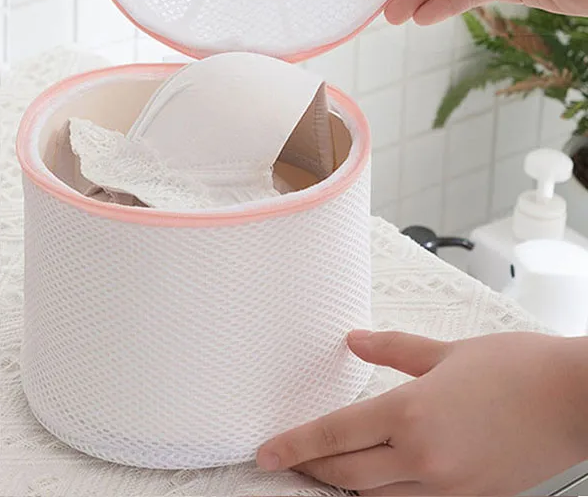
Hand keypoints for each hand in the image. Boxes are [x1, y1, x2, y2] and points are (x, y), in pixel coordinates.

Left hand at [256, 330, 587, 495]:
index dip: (293, 445)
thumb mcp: (445, 351)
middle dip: (310, 467)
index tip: (264, 453)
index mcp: (411, 414)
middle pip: (346, 472)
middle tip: (285, 460)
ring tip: (321, 467)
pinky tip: (374, 477)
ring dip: (343, 482)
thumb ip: (392, 349)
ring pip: (375, 494)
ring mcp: (447, 486)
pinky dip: (383, 491)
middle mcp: (422, 458)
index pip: (334, 435)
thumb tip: (354, 340)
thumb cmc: (515, 369)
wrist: (573, 401)